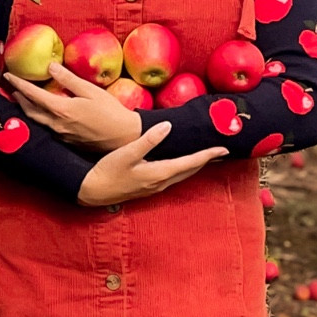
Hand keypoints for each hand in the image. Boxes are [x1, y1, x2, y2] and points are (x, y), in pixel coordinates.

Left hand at [6, 60, 143, 151]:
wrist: (124, 137)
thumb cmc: (111, 111)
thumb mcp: (91, 91)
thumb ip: (68, 79)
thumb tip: (50, 66)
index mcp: (61, 110)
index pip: (33, 95)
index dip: (19, 84)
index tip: (8, 75)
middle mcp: (57, 124)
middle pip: (30, 110)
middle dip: (19, 98)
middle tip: (12, 87)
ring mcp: (61, 135)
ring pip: (36, 121)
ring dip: (27, 109)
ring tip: (22, 99)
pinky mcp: (66, 141)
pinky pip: (46, 128)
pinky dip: (39, 118)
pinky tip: (42, 113)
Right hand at [77, 120, 226, 205]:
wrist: (93, 191)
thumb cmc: (108, 171)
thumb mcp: (127, 153)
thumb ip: (148, 140)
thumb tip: (167, 126)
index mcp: (159, 173)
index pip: (190, 162)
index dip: (208, 154)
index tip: (224, 148)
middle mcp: (161, 183)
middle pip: (190, 170)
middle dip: (206, 160)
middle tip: (221, 151)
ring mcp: (155, 187)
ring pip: (182, 175)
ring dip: (195, 165)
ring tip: (206, 156)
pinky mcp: (148, 187)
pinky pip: (173, 177)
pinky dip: (183, 169)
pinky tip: (181, 164)